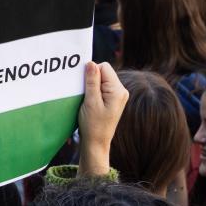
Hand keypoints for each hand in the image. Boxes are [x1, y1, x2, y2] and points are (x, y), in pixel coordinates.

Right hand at [77, 61, 128, 177]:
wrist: (96, 143)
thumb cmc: (93, 125)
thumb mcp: (90, 102)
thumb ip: (91, 81)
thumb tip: (90, 63)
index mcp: (118, 90)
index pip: (103, 67)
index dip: (91, 73)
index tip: (84, 87)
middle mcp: (121, 91)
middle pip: (103, 72)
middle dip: (91, 79)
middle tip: (86, 95)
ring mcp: (118, 95)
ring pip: (102, 79)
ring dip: (92, 86)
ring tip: (88, 101)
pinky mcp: (113, 99)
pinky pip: (102, 87)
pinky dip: (94, 91)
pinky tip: (90, 102)